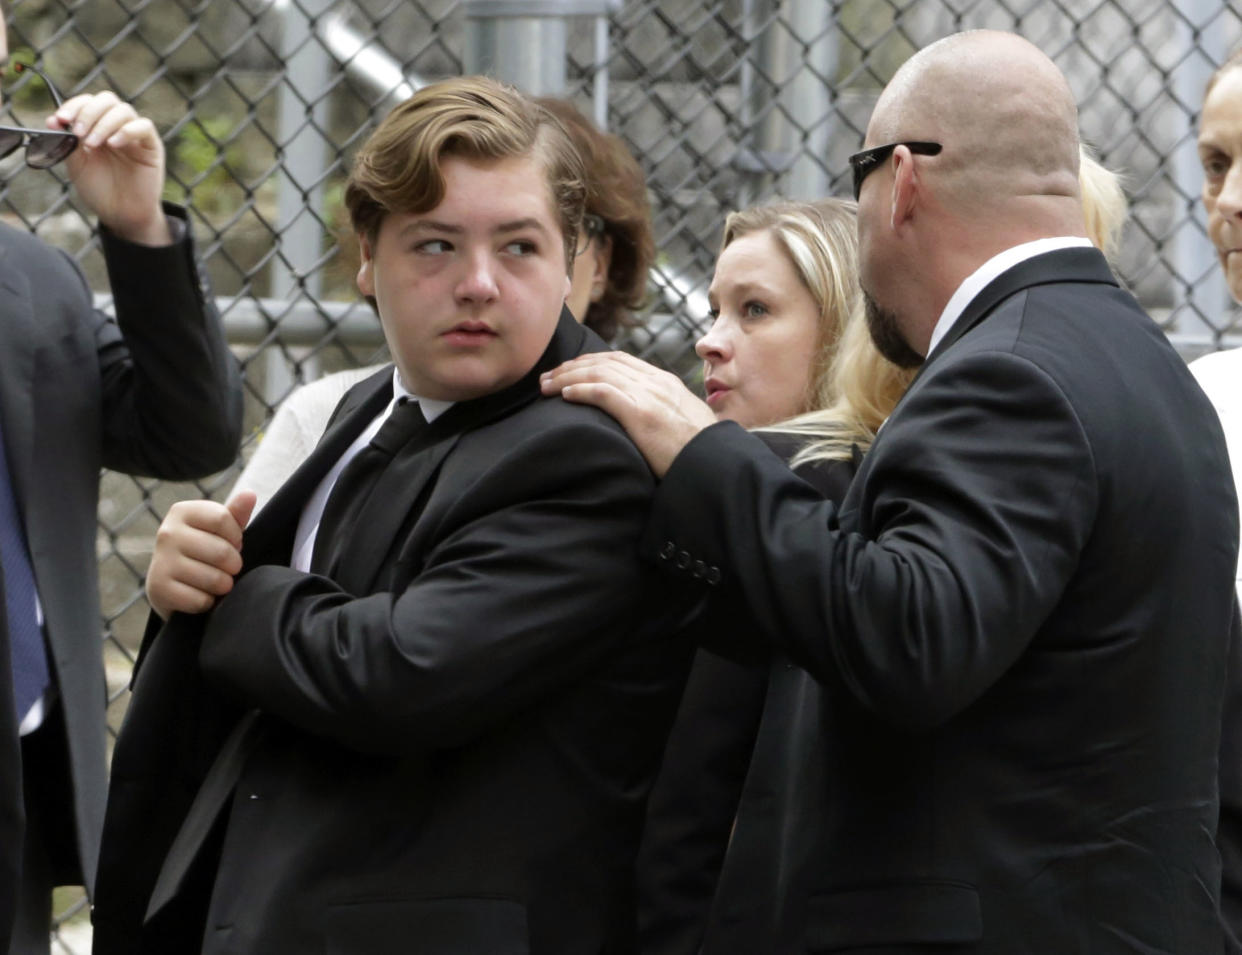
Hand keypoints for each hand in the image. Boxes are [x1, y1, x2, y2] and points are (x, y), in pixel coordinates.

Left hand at [52, 92, 169, 244]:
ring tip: (93, 145)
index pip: (87, 102)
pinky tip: (114, 144)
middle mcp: (116, 127)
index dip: (73, 106)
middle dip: (89, 113)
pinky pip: (144, 126)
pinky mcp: (151, 146)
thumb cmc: (100, 190)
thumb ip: (67, 142)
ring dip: (104, 124)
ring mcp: (135, 136)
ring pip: (124, 110)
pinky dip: (127, 130)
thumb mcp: (77, 164)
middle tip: (78, 133)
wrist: (120, 215)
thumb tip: (53, 120)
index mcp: (97, 127)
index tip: (60, 119)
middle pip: (106, 100)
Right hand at [146, 491, 256, 619]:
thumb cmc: (204, 551)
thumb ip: (236, 514)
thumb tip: (250, 494)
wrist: (172, 585)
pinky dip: (208, 602)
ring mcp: (160, 562)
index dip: (236, 537)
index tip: (232, 543)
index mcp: (182, 511)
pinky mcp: (158, 590)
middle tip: (227, 567)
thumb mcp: (221, 530)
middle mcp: (166, 533)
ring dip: (223, 585)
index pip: (223, 518)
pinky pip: (201, 600)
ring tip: (216, 582)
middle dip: (234, 565)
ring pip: (214, 578)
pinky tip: (199, 595)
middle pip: (221, 551)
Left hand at [540, 352, 715, 476]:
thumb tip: (647, 424)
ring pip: (599, 373)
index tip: (570, 371)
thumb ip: (664, 415)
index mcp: (665, 383)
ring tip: (546, 386)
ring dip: (567, 377)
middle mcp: (656, 382)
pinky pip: (603, 392)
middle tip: (548, 377)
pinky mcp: (641, 413)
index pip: (620, 361)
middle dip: (571, 367)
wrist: (717, 464)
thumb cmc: (700, 453)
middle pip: (604, 362)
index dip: (590, 362)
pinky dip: (580, 390)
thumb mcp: (684, 424)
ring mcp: (649, 396)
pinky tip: (564, 395)